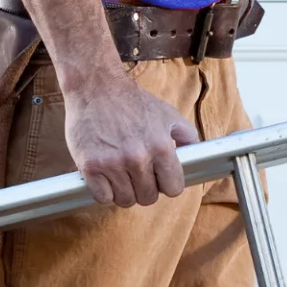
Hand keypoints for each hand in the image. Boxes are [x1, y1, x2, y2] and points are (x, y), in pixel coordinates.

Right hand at [64, 70, 198, 207]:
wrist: (95, 87)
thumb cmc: (131, 101)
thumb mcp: (167, 114)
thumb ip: (186, 136)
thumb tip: (196, 156)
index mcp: (160, 147)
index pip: (173, 189)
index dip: (166, 185)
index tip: (159, 179)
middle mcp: (137, 157)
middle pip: (148, 198)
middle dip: (145, 189)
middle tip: (137, 175)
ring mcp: (112, 163)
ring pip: (125, 200)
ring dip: (124, 192)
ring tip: (120, 176)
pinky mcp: (90, 166)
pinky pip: (102, 198)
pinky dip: (104, 192)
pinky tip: (105, 177)